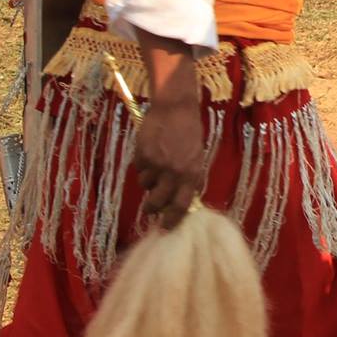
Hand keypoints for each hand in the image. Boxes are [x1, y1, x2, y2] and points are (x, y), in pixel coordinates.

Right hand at [132, 41, 205, 227]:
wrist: (175, 108)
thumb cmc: (190, 133)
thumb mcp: (198, 157)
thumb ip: (192, 179)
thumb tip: (186, 202)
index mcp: (191, 175)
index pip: (181, 207)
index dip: (172, 221)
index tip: (165, 228)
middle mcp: (173, 172)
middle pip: (157, 203)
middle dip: (151, 209)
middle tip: (149, 209)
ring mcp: (156, 164)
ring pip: (145, 185)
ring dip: (148, 181)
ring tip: (155, 166)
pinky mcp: (142, 154)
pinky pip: (138, 169)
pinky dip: (142, 165)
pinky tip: (150, 152)